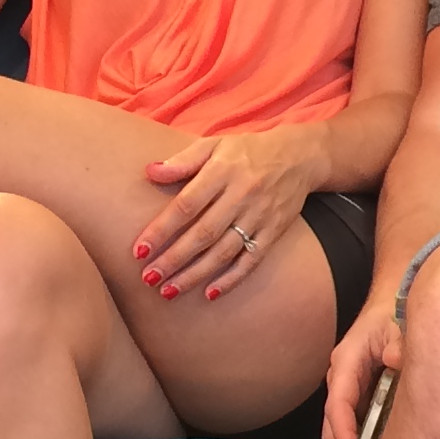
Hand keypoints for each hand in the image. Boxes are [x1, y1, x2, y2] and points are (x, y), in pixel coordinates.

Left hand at [134, 125, 322, 301]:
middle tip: (148, 278)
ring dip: (195, 274)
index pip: (187, 205)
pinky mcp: (274, 232)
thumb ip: (183, 160)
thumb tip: (150, 172)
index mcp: (222, 171)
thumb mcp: (214, 145)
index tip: (139, 250)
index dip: (162, 229)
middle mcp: (241, 195)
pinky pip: (251, 260)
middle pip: (203, 234)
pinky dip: (232, 278)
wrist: (300, 157)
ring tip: (168, 291)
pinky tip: (210, 293)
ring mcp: (259, 216)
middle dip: (174, 259)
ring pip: (224, 252)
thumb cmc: (247, 151)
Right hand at [322, 296, 402, 438]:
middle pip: (331, 424)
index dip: (344, 434)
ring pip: (340, 426)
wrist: (392, 303)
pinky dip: (365, 435)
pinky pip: (355, 422)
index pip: (338, 404)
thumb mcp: (399, 325)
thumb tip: (394, 360)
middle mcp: (341, 377)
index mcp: (347, 361)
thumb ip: (399, 342)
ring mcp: (347, 387)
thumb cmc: (394, 314)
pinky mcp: (358, 394)